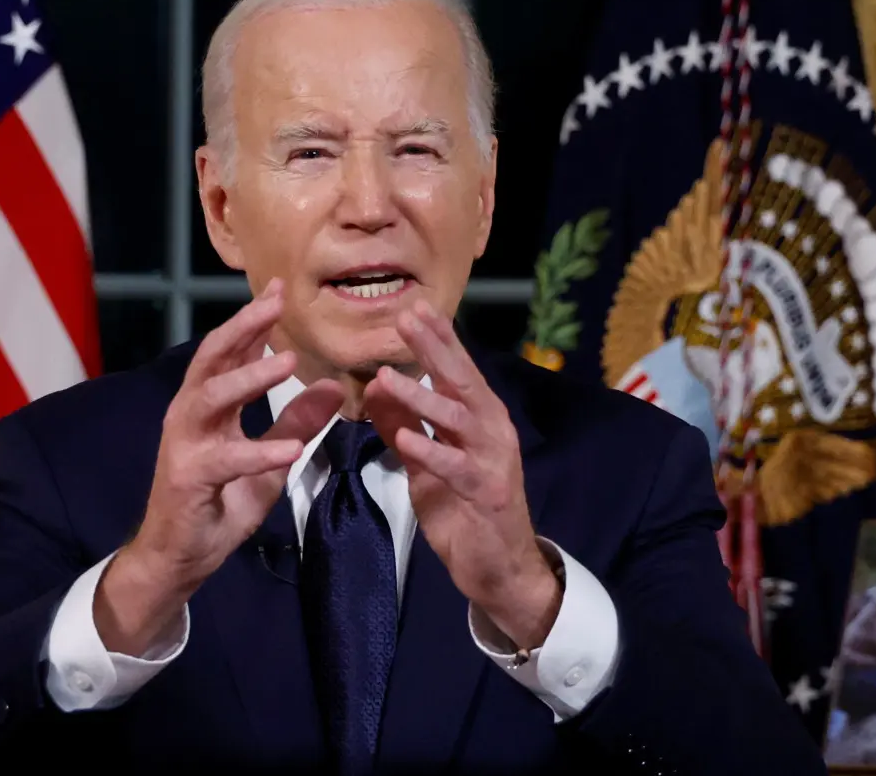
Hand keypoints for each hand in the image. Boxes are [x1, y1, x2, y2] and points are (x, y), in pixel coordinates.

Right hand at [95, 279, 344, 653]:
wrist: (181, 556)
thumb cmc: (220, 502)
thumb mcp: (270, 459)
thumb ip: (296, 423)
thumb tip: (333, 386)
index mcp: (208, 405)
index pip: (230, 352)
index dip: (254, 321)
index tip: (281, 289)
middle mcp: (190, 415)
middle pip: (213, 359)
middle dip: (243, 328)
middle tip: (275, 302)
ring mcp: (185, 445)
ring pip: (211, 398)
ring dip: (249, 378)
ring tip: (287, 362)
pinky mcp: (188, 478)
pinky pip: (226, 461)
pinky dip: (258, 453)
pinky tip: (289, 452)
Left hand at [364, 300, 560, 648]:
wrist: (500, 567)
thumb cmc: (464, 509)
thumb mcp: (426, 462)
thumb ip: (404, 424)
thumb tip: (375, 386)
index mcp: (479, 418)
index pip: (458, 370)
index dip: (437, 339)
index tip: (414, 309)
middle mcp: (491, 430)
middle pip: (461, 381)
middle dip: (434, 349)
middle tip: (406, 319)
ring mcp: (492, 460)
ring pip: (457, 419)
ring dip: (421, 397)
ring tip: (386, 377)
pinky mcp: (487, 493)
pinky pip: (456, 468)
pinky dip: (431, 453)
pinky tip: (406, 442)